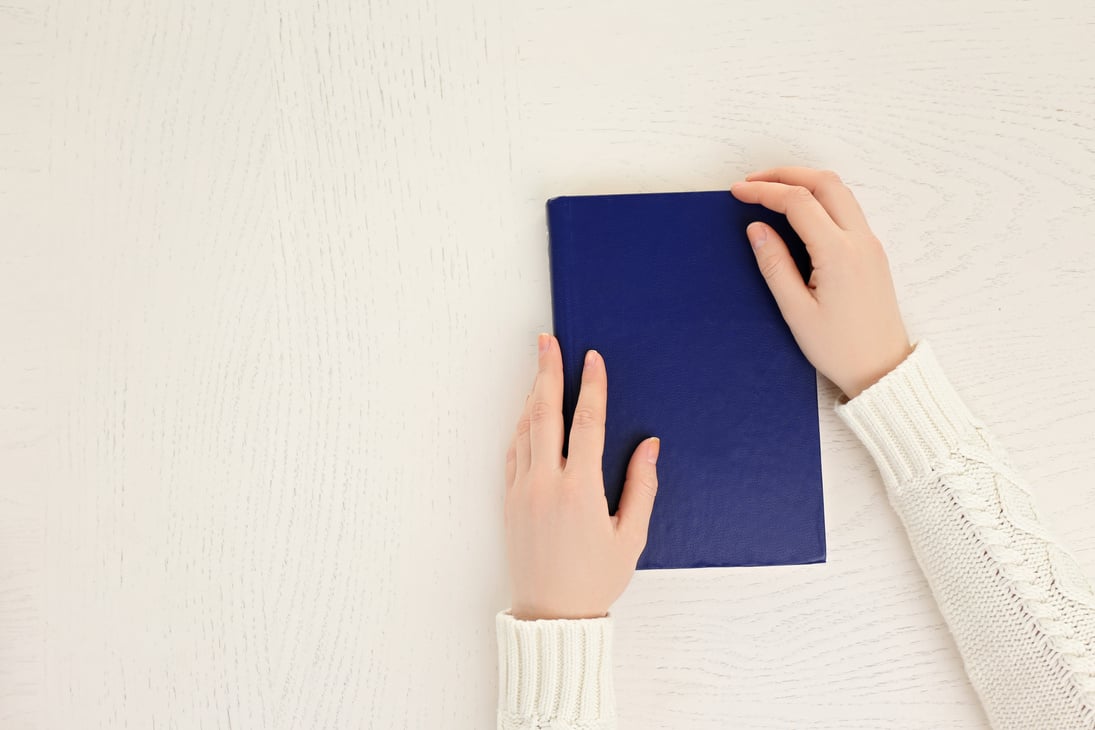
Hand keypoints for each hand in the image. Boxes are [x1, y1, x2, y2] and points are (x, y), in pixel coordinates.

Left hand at [504, 333, 659, 620]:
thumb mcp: (631, 537)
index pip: (586, 423)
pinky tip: (527, 413)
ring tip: (539, 367)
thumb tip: (648, 445)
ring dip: (531, 395)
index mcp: (580, 490)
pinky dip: (520, 427)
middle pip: (544, 414)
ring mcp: (522, 491)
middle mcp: (546, 484)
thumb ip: (641, 487)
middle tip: (547, 341)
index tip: (592, 359)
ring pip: (524, 429)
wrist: (552, 615)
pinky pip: (513, 452)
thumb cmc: (596, 579)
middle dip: (547, 372)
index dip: (591, 386)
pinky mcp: (509, 501)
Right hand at [731, 167, 912, 399]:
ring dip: (805, 182)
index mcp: (838, 254)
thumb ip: (774, 265)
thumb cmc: (839, 348)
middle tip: (754, 182)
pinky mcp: (872, 252)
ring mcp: (870, 244)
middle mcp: (859, 241)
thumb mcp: (796, 311)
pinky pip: (847, 210)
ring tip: (773, 191)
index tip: (738, 192)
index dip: (764, 191)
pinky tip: (798, 212)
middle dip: (786, 174)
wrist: (882, 369)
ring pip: (839, 191)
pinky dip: (820, 198)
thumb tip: (757, 228)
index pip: (798, 202)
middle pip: (824, 182)